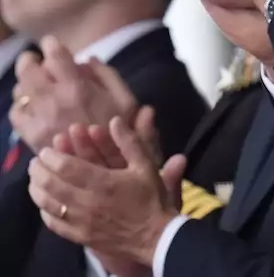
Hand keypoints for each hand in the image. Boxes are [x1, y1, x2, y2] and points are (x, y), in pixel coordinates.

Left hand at [9, 38, 137, 151]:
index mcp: (78, 87)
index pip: (55, 54)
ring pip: (20, 90)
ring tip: (37, 85)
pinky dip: (20, 106)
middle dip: (30, 60)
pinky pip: (16, 113)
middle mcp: (54, 100)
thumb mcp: (126, 100)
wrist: (103, 168)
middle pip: (28, 69)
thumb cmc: (118, 133)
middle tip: (35, 60)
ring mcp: (39, 118)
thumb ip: (107, 75)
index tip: (53, 44)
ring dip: (26, 84)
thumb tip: (88, 59)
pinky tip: (33, 108)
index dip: (52, 45)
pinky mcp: (31, 135)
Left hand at [27, 117, 185, 266]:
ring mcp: (81, 221)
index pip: (67, 167)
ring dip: (37, 188)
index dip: (53, 156)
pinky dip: (44, 210)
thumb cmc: (151, 198)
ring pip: (48, 203)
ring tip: (35, 178)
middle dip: (40, 170)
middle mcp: (88, 202)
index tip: (47, 149)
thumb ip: (130, 142)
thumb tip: (114, 120)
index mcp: (104, 182)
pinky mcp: (79, 236)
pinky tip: (44, 202)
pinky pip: (54, 223)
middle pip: (52, 184)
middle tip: (36, 161)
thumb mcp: (146, 166)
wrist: (155, 236)